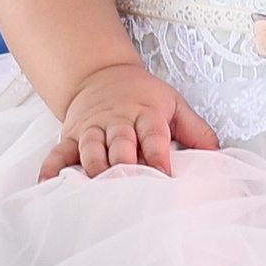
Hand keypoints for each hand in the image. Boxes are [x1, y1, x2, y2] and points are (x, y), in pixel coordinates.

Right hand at [38, 64, 221, 178]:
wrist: (102, 75)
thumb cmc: (142, 96)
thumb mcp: (174, 104)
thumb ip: (196, 129)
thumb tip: (217, 153)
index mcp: (145, 113)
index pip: (153, 134)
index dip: (158, 153)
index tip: (164, 174)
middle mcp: (117, 121)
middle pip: (120, 143)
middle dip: (124, 165)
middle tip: (129, 186)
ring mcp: (92, 129)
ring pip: (91, 149)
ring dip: (94, 169)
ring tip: (96, 191)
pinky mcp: (71, 137)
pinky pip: (59, 152)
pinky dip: (52, 168)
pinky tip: (48, 184)